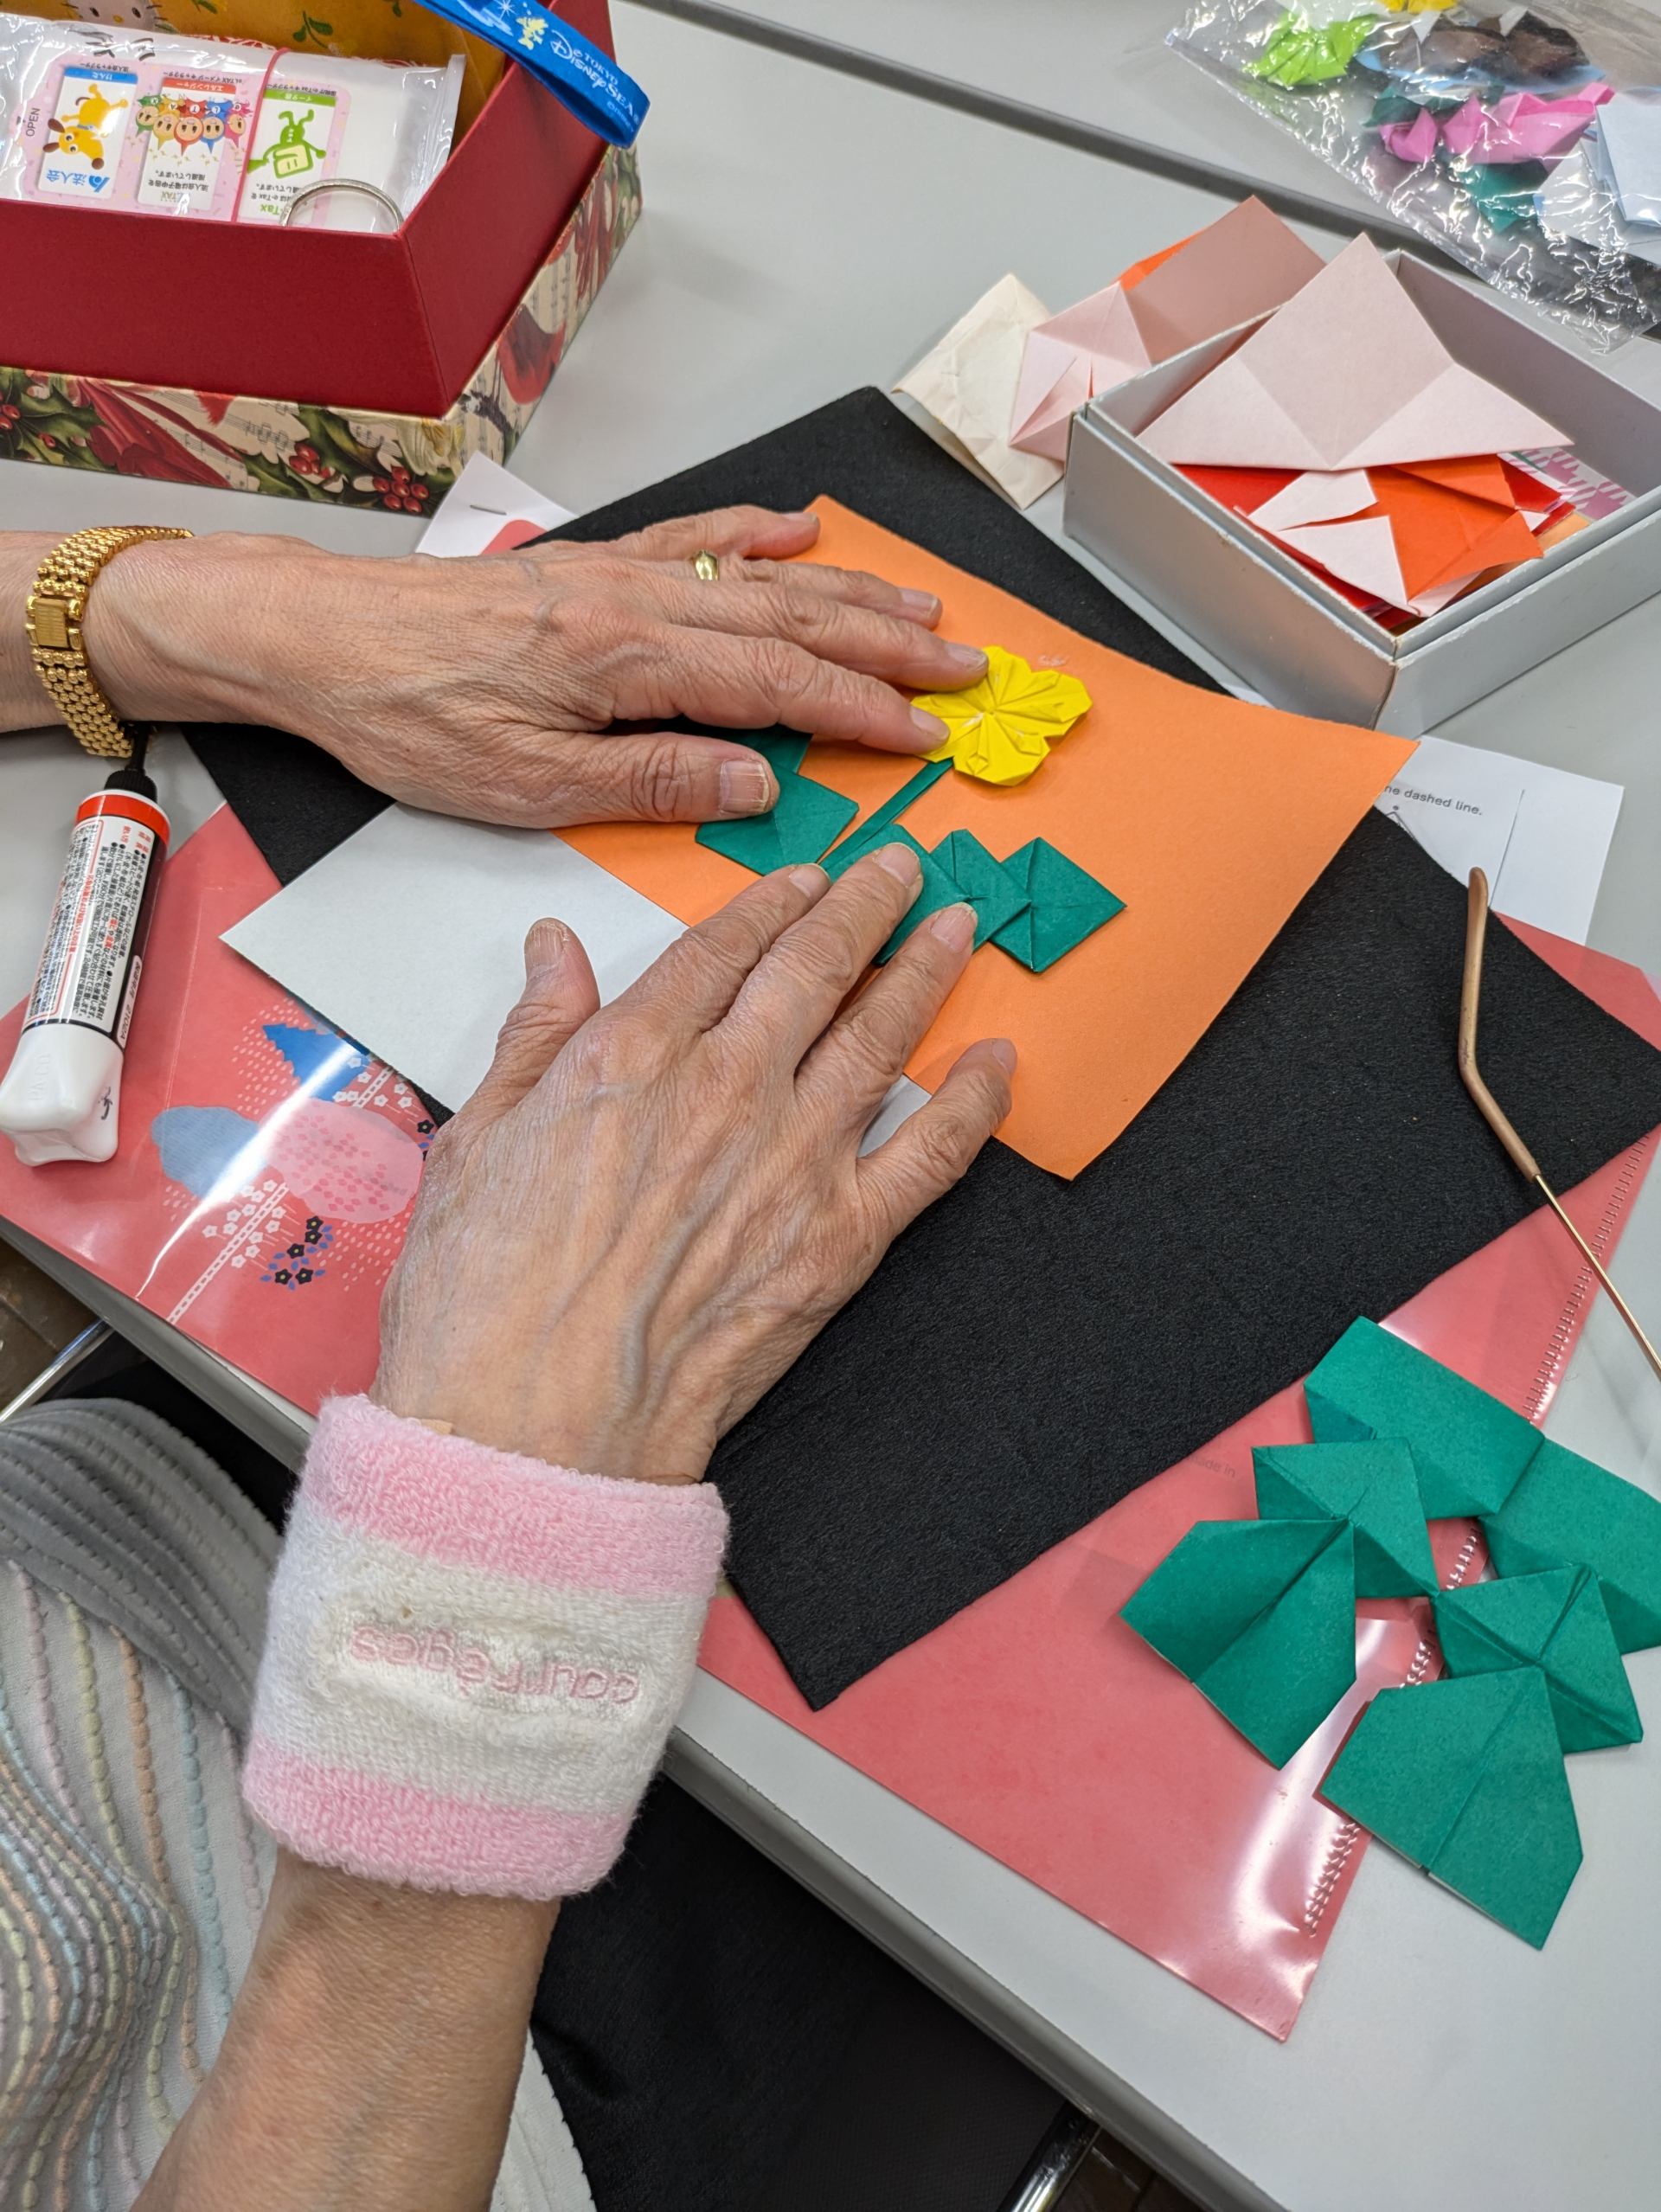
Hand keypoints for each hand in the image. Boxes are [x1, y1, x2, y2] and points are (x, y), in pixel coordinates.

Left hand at [64, 509, 987, 825]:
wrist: (319, 639)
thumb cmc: (408, 720)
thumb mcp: (526, 784)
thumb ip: (651, 779)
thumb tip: (757, 780)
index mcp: (630, 662)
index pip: (781, 687)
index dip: (866, 713)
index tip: (931, 735)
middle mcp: (638, 601)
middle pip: (794, 620)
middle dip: (892, 645)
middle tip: (968, 667)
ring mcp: (619, 573)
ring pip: (761, 577)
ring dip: (851, 592)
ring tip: (922, 607)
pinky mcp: (591, 565)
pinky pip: (696, 538)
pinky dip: (758, 533)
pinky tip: (801, 530)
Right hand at [372, 846, 1013, 1482]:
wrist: (535, 1426)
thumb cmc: (488, 1301)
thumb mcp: (478, 1141)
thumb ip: (534, 1035)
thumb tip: (555, 949)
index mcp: (633, 1056)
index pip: (723, 949)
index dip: (772, 902)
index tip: (805, 877)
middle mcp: (727, 1090)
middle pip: (813, 969)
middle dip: (862, 907)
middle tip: (895, 867)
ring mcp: (794, 1162)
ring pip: (878, 1036)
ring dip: (923, 971)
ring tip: (954, 927)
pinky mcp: (842, 1240)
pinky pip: (931, 1154)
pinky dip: (973, 1103)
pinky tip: (997, 1064)